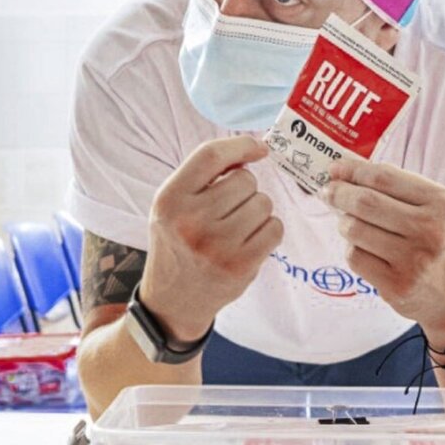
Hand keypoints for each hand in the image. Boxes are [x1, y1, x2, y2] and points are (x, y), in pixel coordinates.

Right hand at [139, 136, 283, 342]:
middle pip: (245, 179)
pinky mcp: (241, 265)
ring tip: (236, 227)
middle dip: (245, 189)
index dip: (240, 145)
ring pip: (263, 202)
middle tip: (229, 209)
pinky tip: (250, 241)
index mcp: (169, 200)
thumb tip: (253, 149)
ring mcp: (217, 246)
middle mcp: (190, 221)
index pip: (210, 156)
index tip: (259, 148)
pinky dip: (268, 230)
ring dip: (257, 210)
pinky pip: (275, 228)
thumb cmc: (179, 241)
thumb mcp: (173, 204)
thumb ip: (204, 175)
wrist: (174, 299)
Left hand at [321, 159, 444, 348]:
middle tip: (328, 192)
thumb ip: (396, 189)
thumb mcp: (433, 210)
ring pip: (354, 229)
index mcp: (440, 203)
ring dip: (344, 223)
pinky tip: (363, 249)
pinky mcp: (396, 285)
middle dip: (338, 193)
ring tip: (350, 224)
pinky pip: (355, 257)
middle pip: (365, 202)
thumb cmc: (438, 244)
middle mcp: (429, 230)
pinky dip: (352, 249)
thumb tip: (345, 172)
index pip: (384, 177)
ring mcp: (413, 260)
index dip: (352, 170)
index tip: (335, 169)